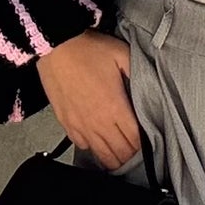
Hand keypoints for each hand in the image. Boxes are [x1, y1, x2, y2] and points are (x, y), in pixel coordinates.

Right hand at [35, 30, 142, 169]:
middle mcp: (98, 123)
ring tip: (122, 155)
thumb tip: (149, 88)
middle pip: (120, 153)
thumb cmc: (87, 49)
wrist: (55, 47)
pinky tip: (99, 143)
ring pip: (102, 155)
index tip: (150, 142)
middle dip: (132, 155)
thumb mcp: (122, 55)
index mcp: (115, 108)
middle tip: (138, 151)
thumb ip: (138, 73)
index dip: (145, 145)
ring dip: (114, 158)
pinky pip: (83, 146)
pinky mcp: (67, 124)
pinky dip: (94, 149)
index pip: (135, 140)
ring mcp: (80, 126)